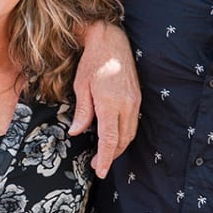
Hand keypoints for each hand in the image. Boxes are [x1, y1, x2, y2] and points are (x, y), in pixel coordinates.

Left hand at [70, 21, 139, 177]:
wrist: (111, 41)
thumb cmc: (92, 62)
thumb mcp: (81, 87)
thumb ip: (82, 112)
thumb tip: (76, 132)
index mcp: (110, 103)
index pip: (110, 139)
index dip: (106, 158)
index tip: (100, 171)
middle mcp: (126, 104)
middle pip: (123, 140)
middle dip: (112, 156)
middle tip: (98, 165)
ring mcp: (134, 101)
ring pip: (130, 133)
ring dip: (119, 146)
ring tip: (105, 154)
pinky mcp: (137, 97)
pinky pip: (133, 122)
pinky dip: (124, 134)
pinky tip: (114, 136)